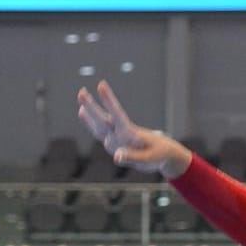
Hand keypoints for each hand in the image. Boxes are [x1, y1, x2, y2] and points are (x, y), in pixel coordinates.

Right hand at [77, 80, 191, 177]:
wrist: (164, 155)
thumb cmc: (159, 155)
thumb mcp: (148, 159)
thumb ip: (132, 157)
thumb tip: (116, 157)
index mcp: (131, 133)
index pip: (118, 115)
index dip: (109, 101)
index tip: (102, 85)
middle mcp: (121, 133)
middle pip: (104, 119)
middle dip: (92, 106)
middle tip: (82, 91)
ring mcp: (117, 138)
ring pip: (100, 124)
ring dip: (90, 111)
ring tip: (81, 95)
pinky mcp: (114, 143)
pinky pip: (100, 132)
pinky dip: (90, 123)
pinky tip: (82, 112)